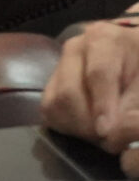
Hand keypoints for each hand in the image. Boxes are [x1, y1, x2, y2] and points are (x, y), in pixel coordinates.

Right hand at [41, 17, 138, 172]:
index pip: (98, 74)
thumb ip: (134, 104)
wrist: (134, 64)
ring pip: (55, 105)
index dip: (103, 106)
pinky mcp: (51, 83)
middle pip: (69, 94)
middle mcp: (75, 48)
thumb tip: (115, 132)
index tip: (107, 132)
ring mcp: (59, 66)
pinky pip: (49, 112)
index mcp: (105, 39)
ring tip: (103, 133)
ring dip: (79, 128)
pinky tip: (90, 127)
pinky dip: (68, 126)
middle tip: (112, 141)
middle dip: (89, 124)